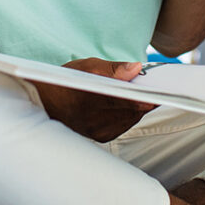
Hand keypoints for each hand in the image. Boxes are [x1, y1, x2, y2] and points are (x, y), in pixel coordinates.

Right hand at [31, 58, 155, 141]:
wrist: (43, 105)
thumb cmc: (64, 83)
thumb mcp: (86, 67)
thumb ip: (113, 69)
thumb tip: (136, 68)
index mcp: (90, 99)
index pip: (126, 101)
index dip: (146, 98)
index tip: (160, 92)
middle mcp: (94, 119)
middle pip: (132, 111)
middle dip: (145, 99)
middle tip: (157, 88)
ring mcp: (98, 131)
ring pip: (131, 119)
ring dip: (139, 107)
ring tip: (145, 94)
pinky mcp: (101, 137)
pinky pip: (124, 126)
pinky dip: (130, 115)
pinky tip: (131, 106)